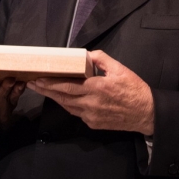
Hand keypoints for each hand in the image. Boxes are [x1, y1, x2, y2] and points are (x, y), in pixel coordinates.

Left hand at [28, 51, 153, 134]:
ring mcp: (91, 116)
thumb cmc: (135, 89)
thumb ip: (102, 59)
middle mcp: (90, 104)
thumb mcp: (120, 69)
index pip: (67, 86)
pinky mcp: (94, 124)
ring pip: (68, 107)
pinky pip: (77, 113)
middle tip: (32, 85)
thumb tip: (86, 54)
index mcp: (96, 88)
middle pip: (62, 97)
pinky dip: (69, 105)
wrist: (146, 113)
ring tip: (44, 90)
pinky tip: (64, 99)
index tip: (38, 79)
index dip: (51, 83)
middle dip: (46, 90)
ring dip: (55, 98)